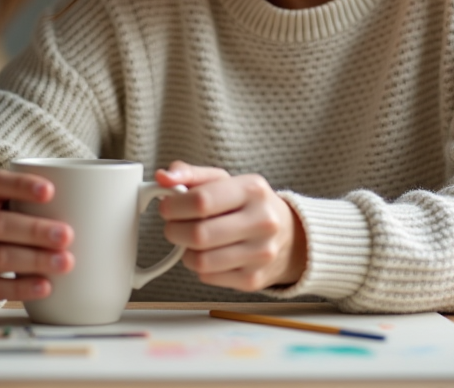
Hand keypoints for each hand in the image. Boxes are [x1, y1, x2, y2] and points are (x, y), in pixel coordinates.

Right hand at [0, 170, 73, 306]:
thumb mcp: (2, 207)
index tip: (51, 191)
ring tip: (65, 262)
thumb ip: (32, 202)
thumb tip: (91, 200)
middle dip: (37, 230)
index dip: (23, 185)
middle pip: (0, 224)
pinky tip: (45, 286)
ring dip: (35, 260)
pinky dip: (22, 288)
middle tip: (68, 235)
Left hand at [156, 161, 306, 291]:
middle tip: (173, 225)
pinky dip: (199, 267)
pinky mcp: (254, 279)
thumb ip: (191, 175)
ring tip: (191, 240)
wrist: (290, 237)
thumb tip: (163, 176)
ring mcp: (260, 253)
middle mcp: (262, 221)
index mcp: (252, 190)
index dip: (173, 206)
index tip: (166, 206)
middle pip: (198, 234)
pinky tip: (209, 254)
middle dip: (174, 230)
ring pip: (200, 261)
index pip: (201, 200)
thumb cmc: (249, 205)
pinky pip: (208, 277)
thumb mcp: (225, 181)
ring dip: (185, 251)